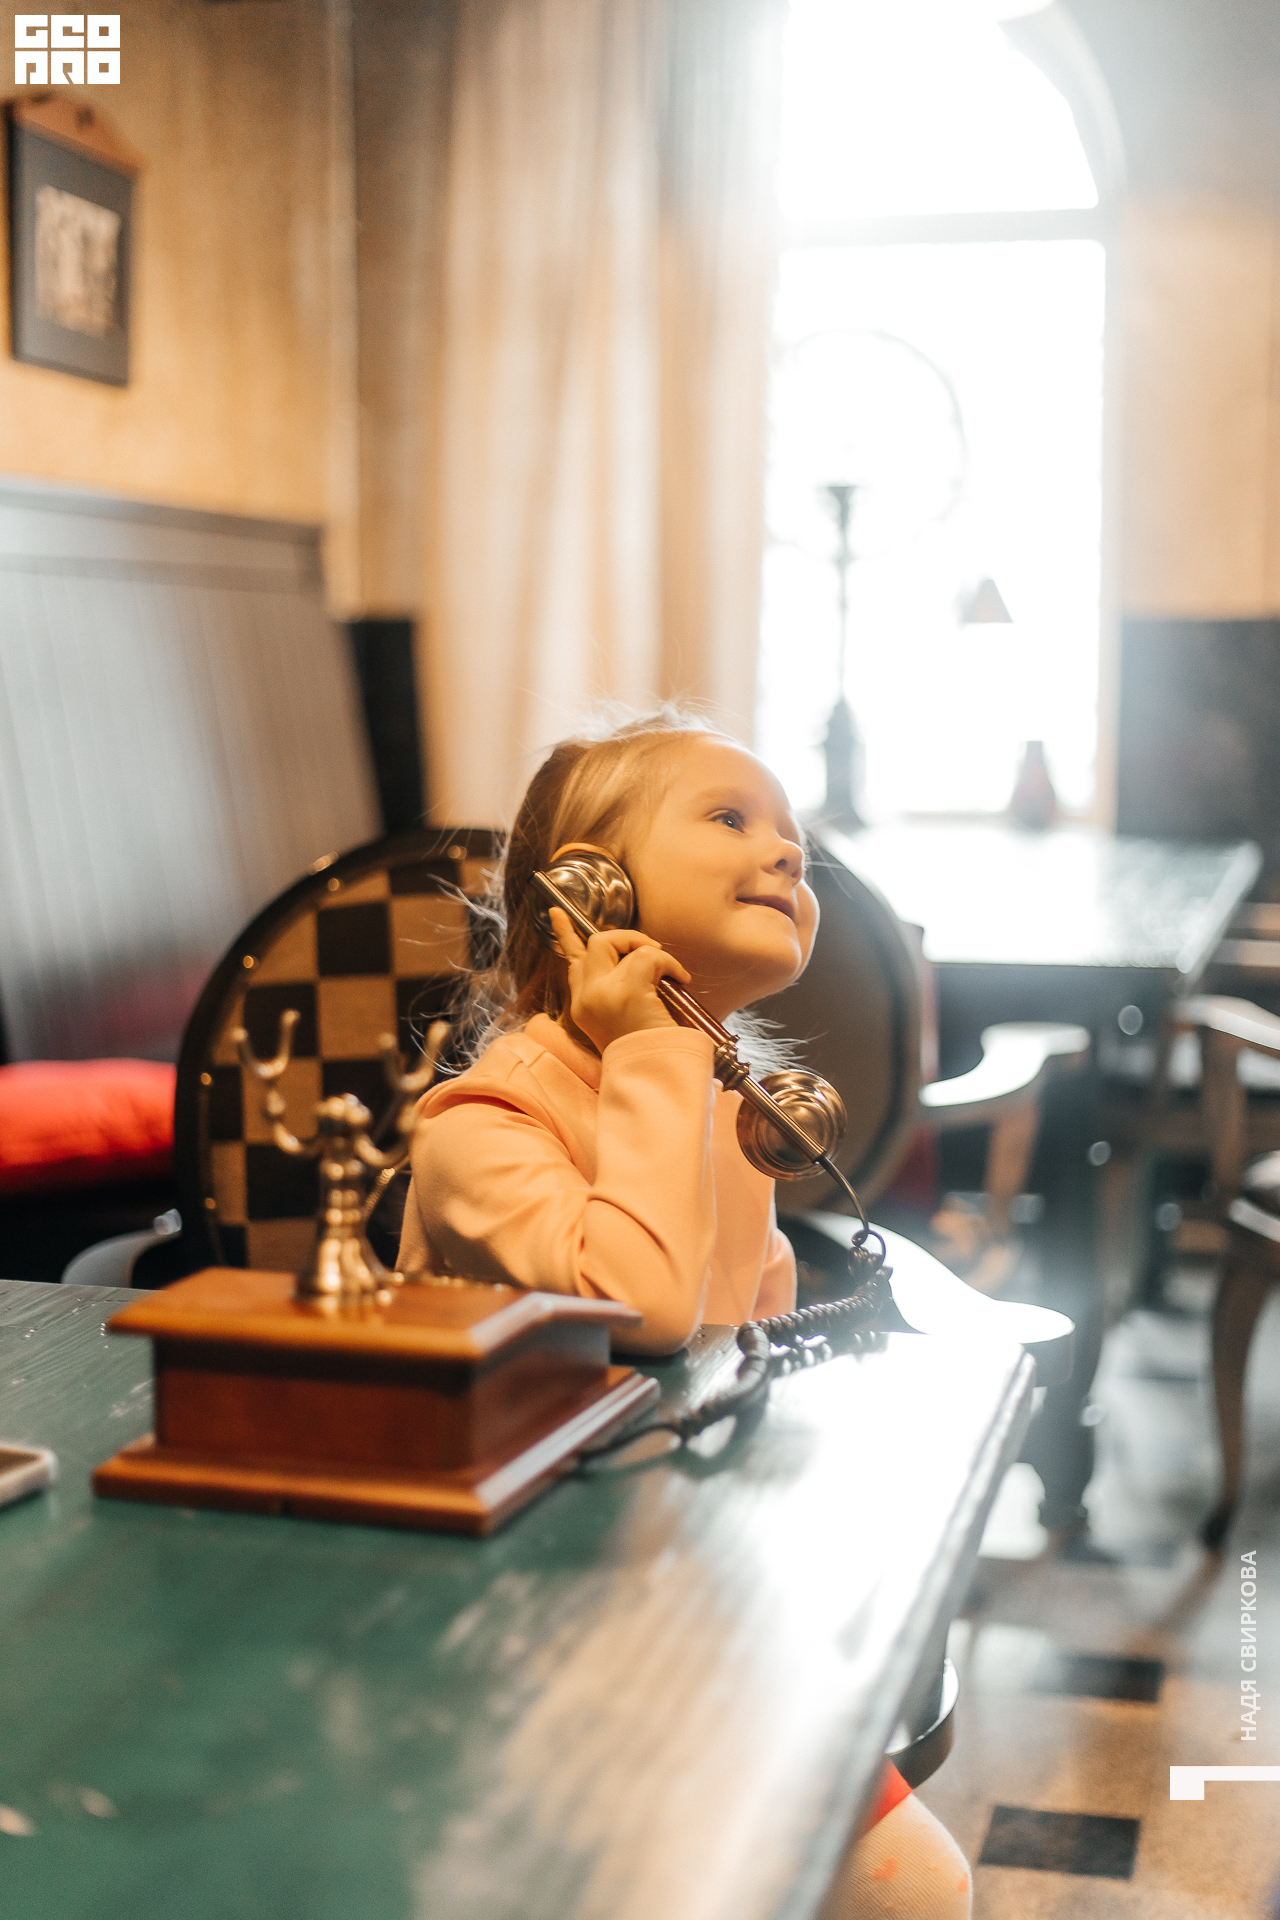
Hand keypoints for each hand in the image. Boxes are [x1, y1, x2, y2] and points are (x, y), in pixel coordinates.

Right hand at [549, 907, 690, 1053]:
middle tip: (649, 947)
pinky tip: (681, 979)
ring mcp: (603, 993)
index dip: (566, 936)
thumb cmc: (647, 1051)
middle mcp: (586, 999)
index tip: (557, 913)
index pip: (571, 963)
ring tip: (670, 971)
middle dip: (623, 937)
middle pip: (593, 944)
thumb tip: (631, 960)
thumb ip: (614, 992)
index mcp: (583, 1008)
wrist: (655, 1077)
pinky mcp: (627, 991)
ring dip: (647, 948)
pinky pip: (648, 955)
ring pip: (613, 941)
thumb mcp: (620, 1022)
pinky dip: (669, 962)